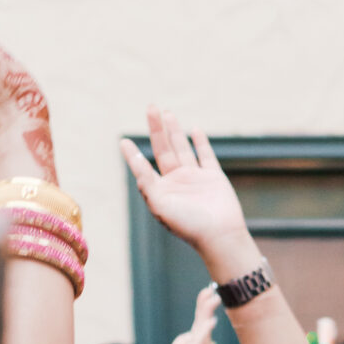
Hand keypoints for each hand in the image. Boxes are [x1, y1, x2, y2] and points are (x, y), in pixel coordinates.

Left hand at [120, 112, 256, 285]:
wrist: (220, 235)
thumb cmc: (188, 225)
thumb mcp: (160, 205)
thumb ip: (147, 184)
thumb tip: (136, 164)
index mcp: (161, 190)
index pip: (144, 167)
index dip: (133, 155)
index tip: (123, 141)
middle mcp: (176, 182)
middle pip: (163, 150)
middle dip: (156, 129)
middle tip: (151, 107)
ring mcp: (196, 178)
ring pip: (182, 148)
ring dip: (174, 131)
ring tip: (167, 113)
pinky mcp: (214, 177)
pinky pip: (205, 156)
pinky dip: (200, 142)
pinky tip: (194, 130)